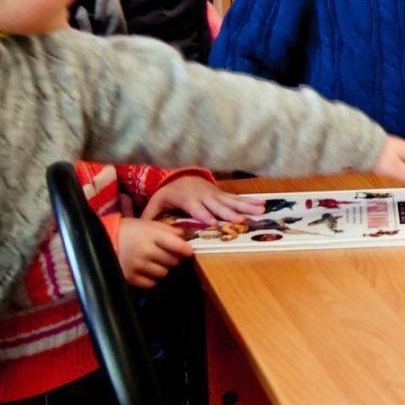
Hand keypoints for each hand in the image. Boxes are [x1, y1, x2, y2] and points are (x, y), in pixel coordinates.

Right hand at [118, 216, 194, 288]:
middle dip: (173, 259)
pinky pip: (151, 283)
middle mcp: (145, 250)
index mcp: (151, 235)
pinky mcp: (130, 277)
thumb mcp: (147, 224)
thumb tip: (184, 236)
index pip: (177, 245)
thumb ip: (167, 230)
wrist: (102, 240)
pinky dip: (152, 279)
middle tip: (167, 256)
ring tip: (155, 262)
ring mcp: (137, 265)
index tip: (189, 252)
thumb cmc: (128, 230)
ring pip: (163, 273)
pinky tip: (147, 271)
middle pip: (172, 261)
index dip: (186, 250)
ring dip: (162, 269)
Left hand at [141, 174, 264, 223]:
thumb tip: (142, 228)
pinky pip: (237, 198)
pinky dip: (249, 201)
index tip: (213, 222)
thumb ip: (150, 215)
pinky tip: (262, 204)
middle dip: (228, 213)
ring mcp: (215, 195)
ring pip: (231, 202)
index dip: (204, 214)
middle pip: (217, 206)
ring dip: (245, 207)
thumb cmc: (170, 193)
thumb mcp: (157, 202)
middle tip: (240, 220)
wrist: (182, 176)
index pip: (196, 208)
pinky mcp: (222, 195)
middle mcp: (204, 196)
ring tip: (259, 211)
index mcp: (188, 199)